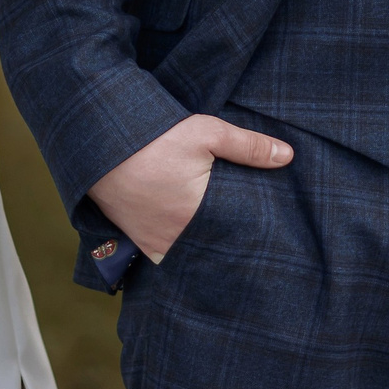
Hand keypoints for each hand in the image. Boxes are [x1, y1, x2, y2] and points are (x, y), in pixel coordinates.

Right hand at [86, 113, 291, 262]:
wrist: (98, 145)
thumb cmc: (155, 138)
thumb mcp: (207, 133)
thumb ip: (249, 147)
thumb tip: (289, 156)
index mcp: (198, 217)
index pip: (237, 236)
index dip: (253, 233)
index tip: (270, 231)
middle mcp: (176, 239)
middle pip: (214, 248)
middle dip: (230, 244)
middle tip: (252, 237)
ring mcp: (155, 245)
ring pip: (191, 255)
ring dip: (204, 248)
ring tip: (225, 238)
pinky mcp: (139, 242)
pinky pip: (168, 255)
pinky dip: (181, 250)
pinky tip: (192, 239)